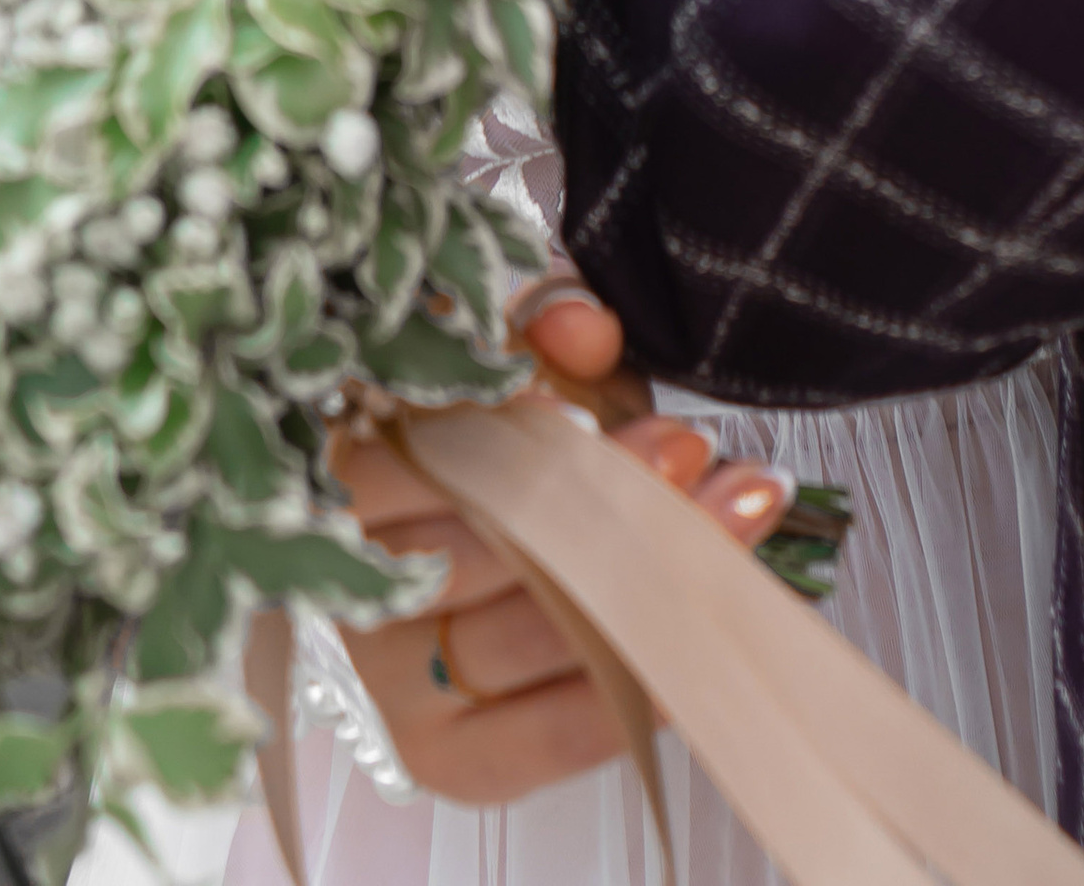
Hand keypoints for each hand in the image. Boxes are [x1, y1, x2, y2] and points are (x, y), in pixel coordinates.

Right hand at [326, 282, 791, 804]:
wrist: (506, 536)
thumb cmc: (507, 447)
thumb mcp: (522, 364)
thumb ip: (545, 327)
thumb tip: (582, 325)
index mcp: (351, 479)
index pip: (424, 456)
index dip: (516, 431)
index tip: (598, 403)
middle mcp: (358, 588)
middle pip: (488, 544)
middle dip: (605, 495)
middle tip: (691, 451)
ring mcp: (396, 685)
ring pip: (528, 635)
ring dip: (645, 576)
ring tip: (732, 512)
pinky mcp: (450, 758)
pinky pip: (546, 736)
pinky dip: (635, 687)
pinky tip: (708, 628)